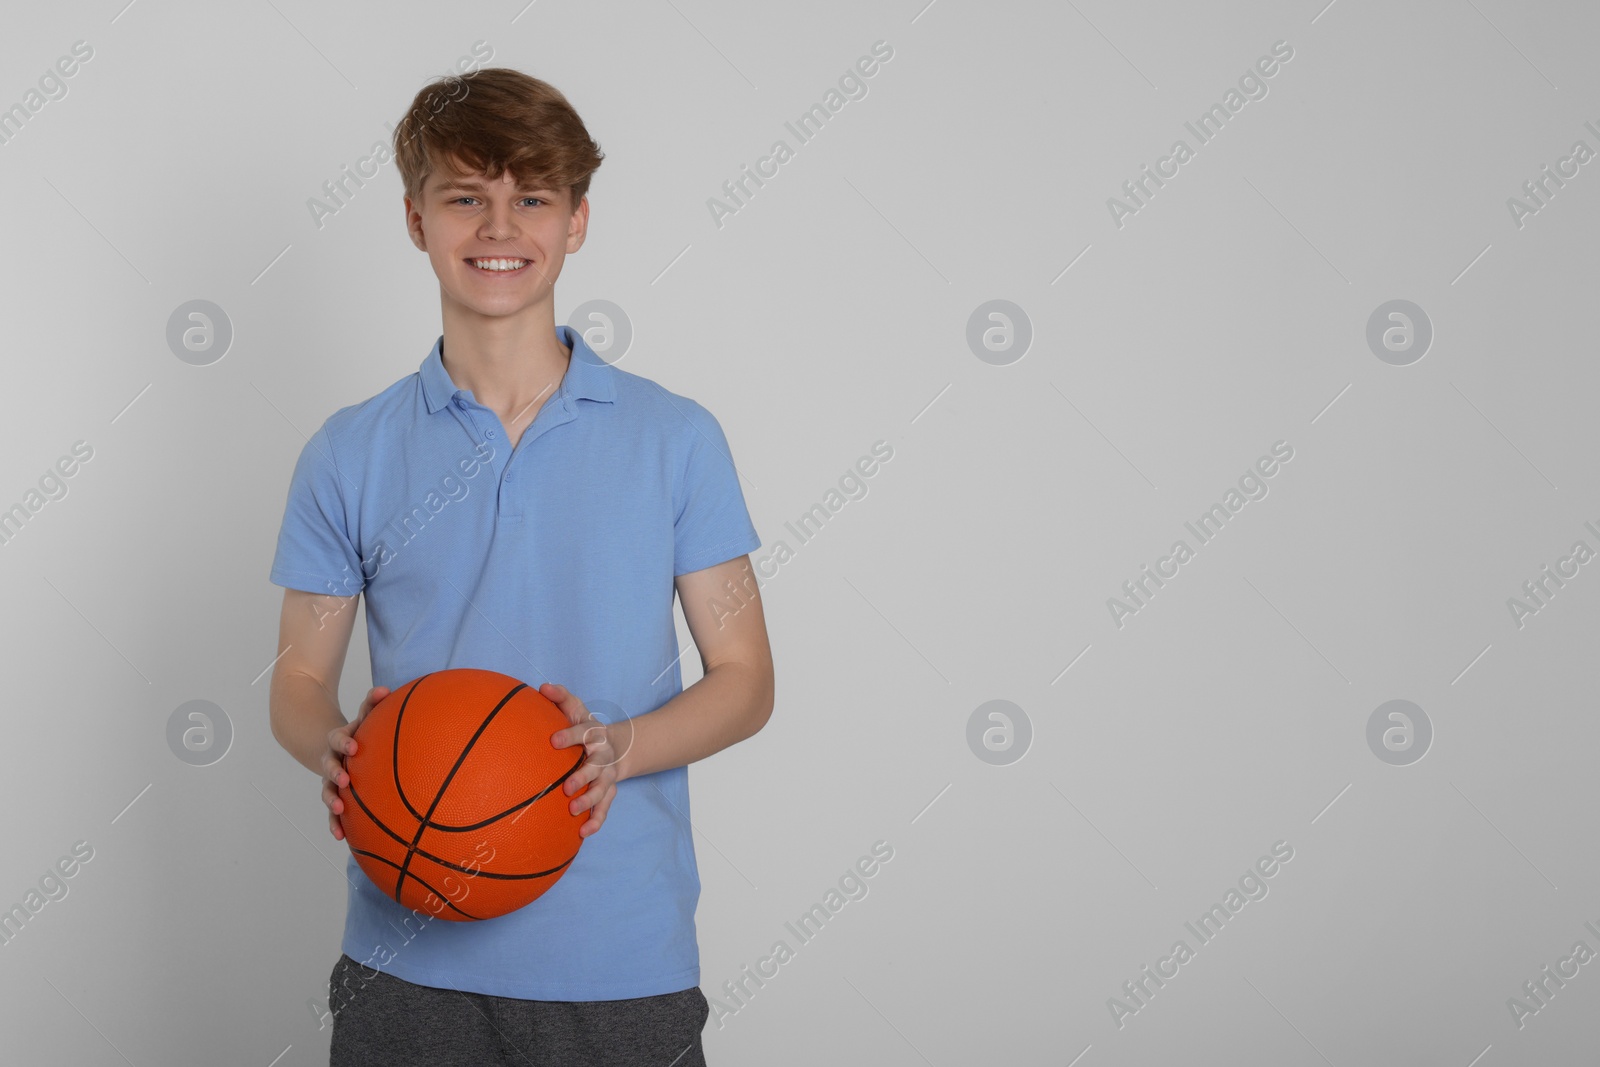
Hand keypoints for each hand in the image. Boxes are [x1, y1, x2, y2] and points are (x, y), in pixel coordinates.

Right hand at [323, 685, 389, 841]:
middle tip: (345, 780)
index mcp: (338, 740)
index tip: (354, 747)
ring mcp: (330, 779)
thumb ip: (372, 703)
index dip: (345, 742)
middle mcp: (330, 760)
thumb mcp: (362, 715)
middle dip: (335, 773)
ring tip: (339, 811)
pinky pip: (333, 811)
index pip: (338, 739)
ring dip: (332, 801)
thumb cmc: (356, 731)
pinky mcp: (334, 795)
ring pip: (327, 791)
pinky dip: (336, 823)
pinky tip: (341, 837)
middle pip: (329, 766)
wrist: (330, 746)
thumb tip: (385, 689)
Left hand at [543, 682, 623, 837]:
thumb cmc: (586, 729)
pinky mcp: (607, 793)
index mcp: (594, 735)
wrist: (618, 748)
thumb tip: (542, 686)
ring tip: (573, 810)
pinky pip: (604, 809)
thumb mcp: (577, 710)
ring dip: (589, 801)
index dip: (569, 736)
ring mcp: (606, 777)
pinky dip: (596, 821)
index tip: (552, 741)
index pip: (584, 732)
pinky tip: (583, 833)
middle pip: (596, 767)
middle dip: (583, 777)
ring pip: (601, 791)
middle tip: (567, 787)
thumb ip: (561, 697)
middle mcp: (603, 757)